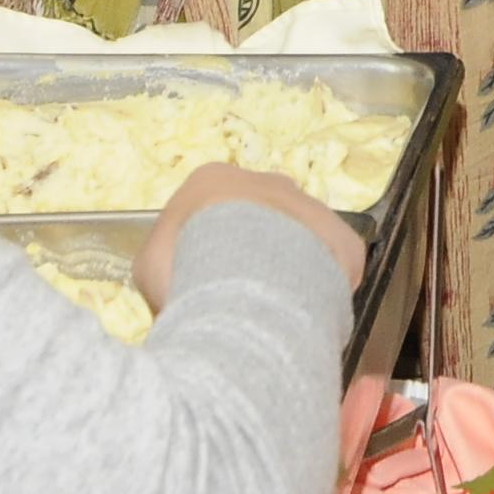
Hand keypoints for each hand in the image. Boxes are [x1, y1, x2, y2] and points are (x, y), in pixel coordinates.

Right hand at [136, 162, 363, 309]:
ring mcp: (309, 208)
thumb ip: (166, 271)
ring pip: (298, 239)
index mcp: (213, 181)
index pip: (209, 210)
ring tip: (272, 308)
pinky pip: (330, 266)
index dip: (205, 247)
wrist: (245, 269)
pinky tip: (302, 311)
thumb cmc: (185, 260)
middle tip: (240, 292)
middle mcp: (266, 183)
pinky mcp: (342, 239)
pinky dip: (319, 288)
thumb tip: (175, 294)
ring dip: (288, 268)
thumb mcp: (151, 268)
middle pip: (259, 217)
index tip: (203, 278)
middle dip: (253, 250)